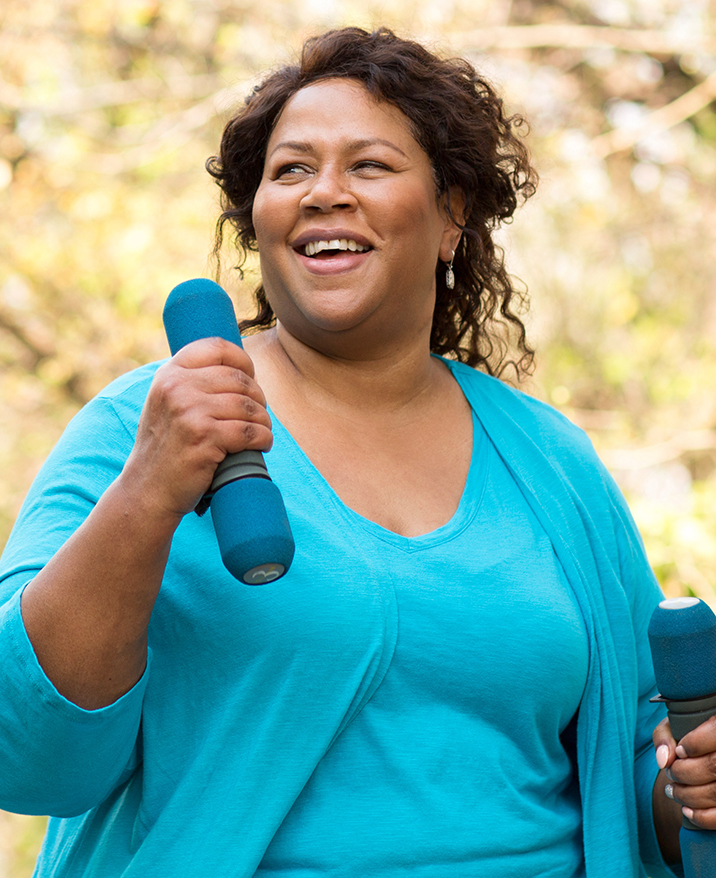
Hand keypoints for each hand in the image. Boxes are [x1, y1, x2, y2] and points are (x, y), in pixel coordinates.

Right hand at [121, 337, 272, 521]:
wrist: (147, 489)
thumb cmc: (166, 448)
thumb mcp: (166, 403)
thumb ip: (190, 382)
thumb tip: (239, 367)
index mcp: (169, 374)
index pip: (216, 348)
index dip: (242, 360)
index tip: (251, 376)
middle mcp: (177, 387)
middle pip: (239, 379)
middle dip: (258, 398)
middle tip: (258, 415)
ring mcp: (190, 411)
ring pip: (249, 406)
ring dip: (264, 421)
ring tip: (261, 432)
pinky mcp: (204, 437)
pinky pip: (250, 431)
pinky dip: (264, 439)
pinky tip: (262, 445)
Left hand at [654, 715, 715, 827]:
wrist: (702, 757)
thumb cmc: (686, 739)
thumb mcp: (673, 728)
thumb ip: (664, 736)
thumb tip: (663, 760)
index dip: (694, 744)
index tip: (679, 751)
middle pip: (714, 766)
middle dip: (684, 773)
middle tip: (670, 773)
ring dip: (687, 795)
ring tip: (672, 790)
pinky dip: (701, 817)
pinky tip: (687, 810)